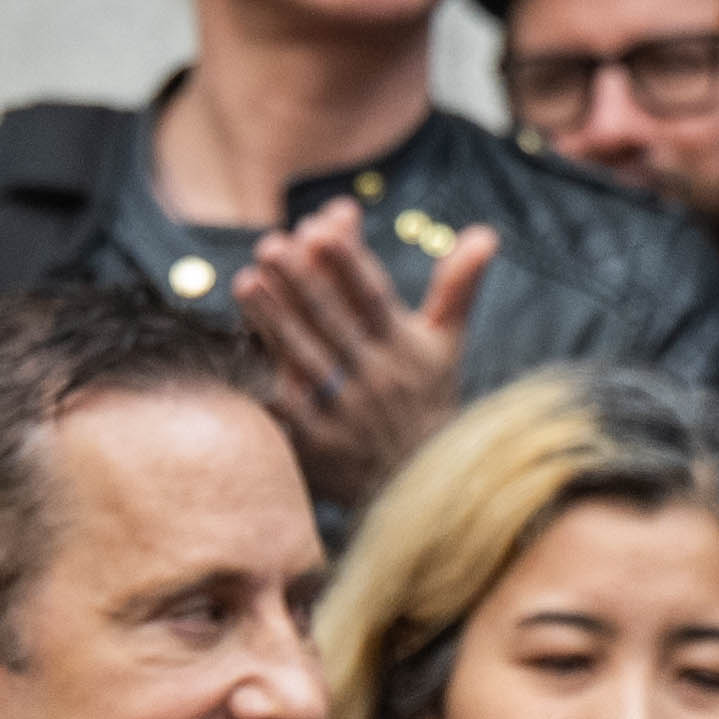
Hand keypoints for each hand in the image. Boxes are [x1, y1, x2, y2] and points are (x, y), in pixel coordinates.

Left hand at [237, 200, 497, 503]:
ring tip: (245, 281)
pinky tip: (232, 350)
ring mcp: (343, 414)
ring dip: (273, 321)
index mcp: (404, 349)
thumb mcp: (447, 345)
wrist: (422, 491)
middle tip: (270, 245)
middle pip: (333, 323)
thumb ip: (457, 287)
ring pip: (304, 360)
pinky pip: (282, 408)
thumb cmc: (428, 402)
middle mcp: (376, 379)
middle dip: (302, 283)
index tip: (322, 227)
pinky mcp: (314, 446)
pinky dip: (259, 380)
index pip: (374, 298)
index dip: (348, 264)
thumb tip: (485, 232)